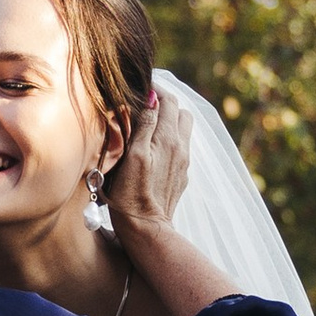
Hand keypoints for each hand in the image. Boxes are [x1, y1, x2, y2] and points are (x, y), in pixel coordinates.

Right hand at [102, 82, 191, 237]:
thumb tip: (153, 97)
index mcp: (168, 138)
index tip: (139, 85)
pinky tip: (154, 146)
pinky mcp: (181, 175)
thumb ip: (145, 125)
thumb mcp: (133, 156)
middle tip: (145, 101)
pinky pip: (180, 146)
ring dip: (170, 119)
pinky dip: (170, 137)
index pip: (168, 100)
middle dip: (165, 101)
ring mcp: (183, 162)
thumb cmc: (131, 194)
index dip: (155, 89)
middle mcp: (180, 147)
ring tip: (150, 121)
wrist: (146, 229)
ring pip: (183, 128)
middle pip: (180, 111)